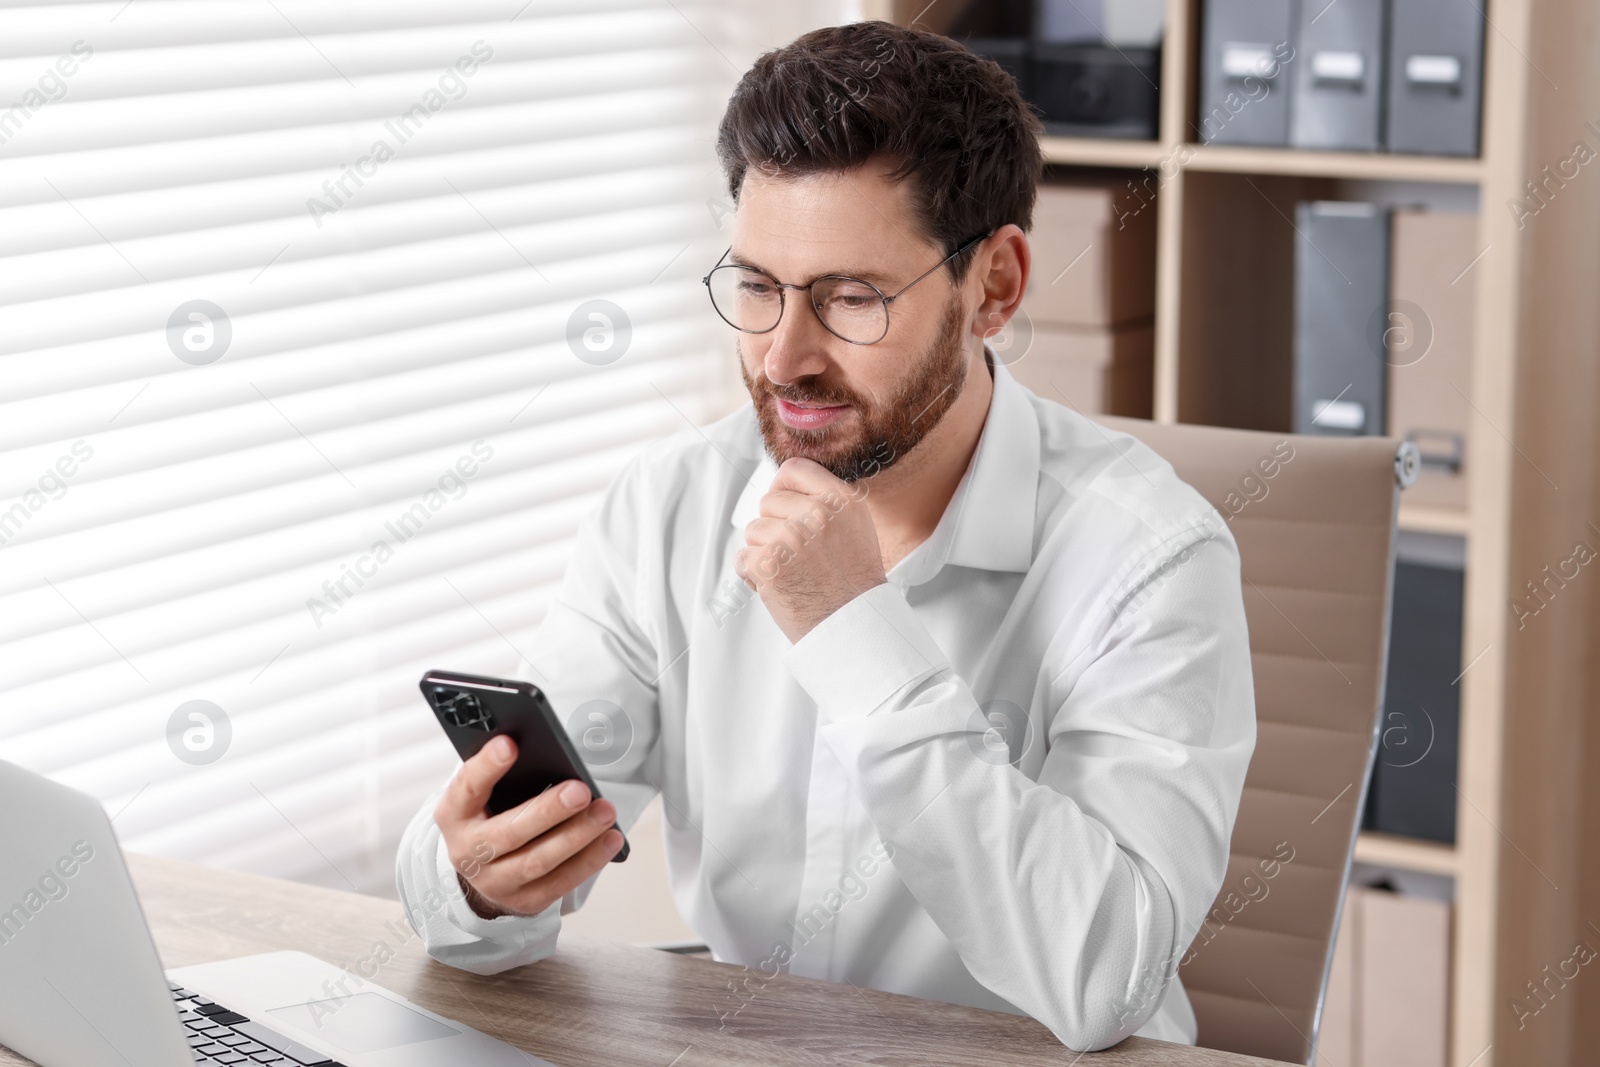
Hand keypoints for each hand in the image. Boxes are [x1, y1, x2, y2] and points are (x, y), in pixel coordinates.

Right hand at [435, 735, 623, 918]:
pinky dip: (589, 860)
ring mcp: (495, 881)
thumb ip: (506, 775)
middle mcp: (467, 851)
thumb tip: (549, 753)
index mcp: (454, 814)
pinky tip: (611, 838)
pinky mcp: (525, 900)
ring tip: (605, 811)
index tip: (510, 744)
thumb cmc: (492, 815)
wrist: (484, 871)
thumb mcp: (486, 795)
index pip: (467, 787)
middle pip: (508, 833)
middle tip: (580, 789)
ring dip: (576, 836)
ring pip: (537, 861)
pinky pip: (560, 882)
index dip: (486, 766)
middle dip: (547, 810)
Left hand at [735, 457, 887, 642]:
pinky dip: (752, 576)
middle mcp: (818, 514)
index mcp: (841, 500)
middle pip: (768, 502)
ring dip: (763, 553)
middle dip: (773, 527)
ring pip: (753, 530)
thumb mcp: (855, 528)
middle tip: (796, 556)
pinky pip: (742, 558)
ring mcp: (791, 538)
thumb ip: (825, 503)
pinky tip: (778, 587)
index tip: (782, 507)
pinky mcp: (768, 564)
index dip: (781, 487)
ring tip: (791, 574)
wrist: (852, 627)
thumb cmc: (852, 584)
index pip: (794, 469)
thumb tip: (784, 487)